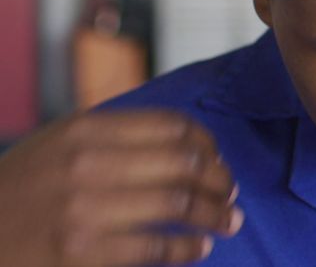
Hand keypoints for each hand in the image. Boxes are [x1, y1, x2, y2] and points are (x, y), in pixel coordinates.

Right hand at [0, 111, 242, 265]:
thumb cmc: (17, 193)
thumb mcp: (56, 145)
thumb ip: (111, 136)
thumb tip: (183, 139)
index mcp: (86, 129)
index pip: (173, 125)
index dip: (208, 142)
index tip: (217, 158)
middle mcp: (87, 163)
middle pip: (185, 162)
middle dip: (220, 178)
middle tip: (230, 192)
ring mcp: (83, 209)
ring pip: (179, 204)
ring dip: (216, 213)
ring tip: (230, 220)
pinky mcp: (79, 253)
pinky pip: (156, 248)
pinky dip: (188, 247)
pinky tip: (200, 247)